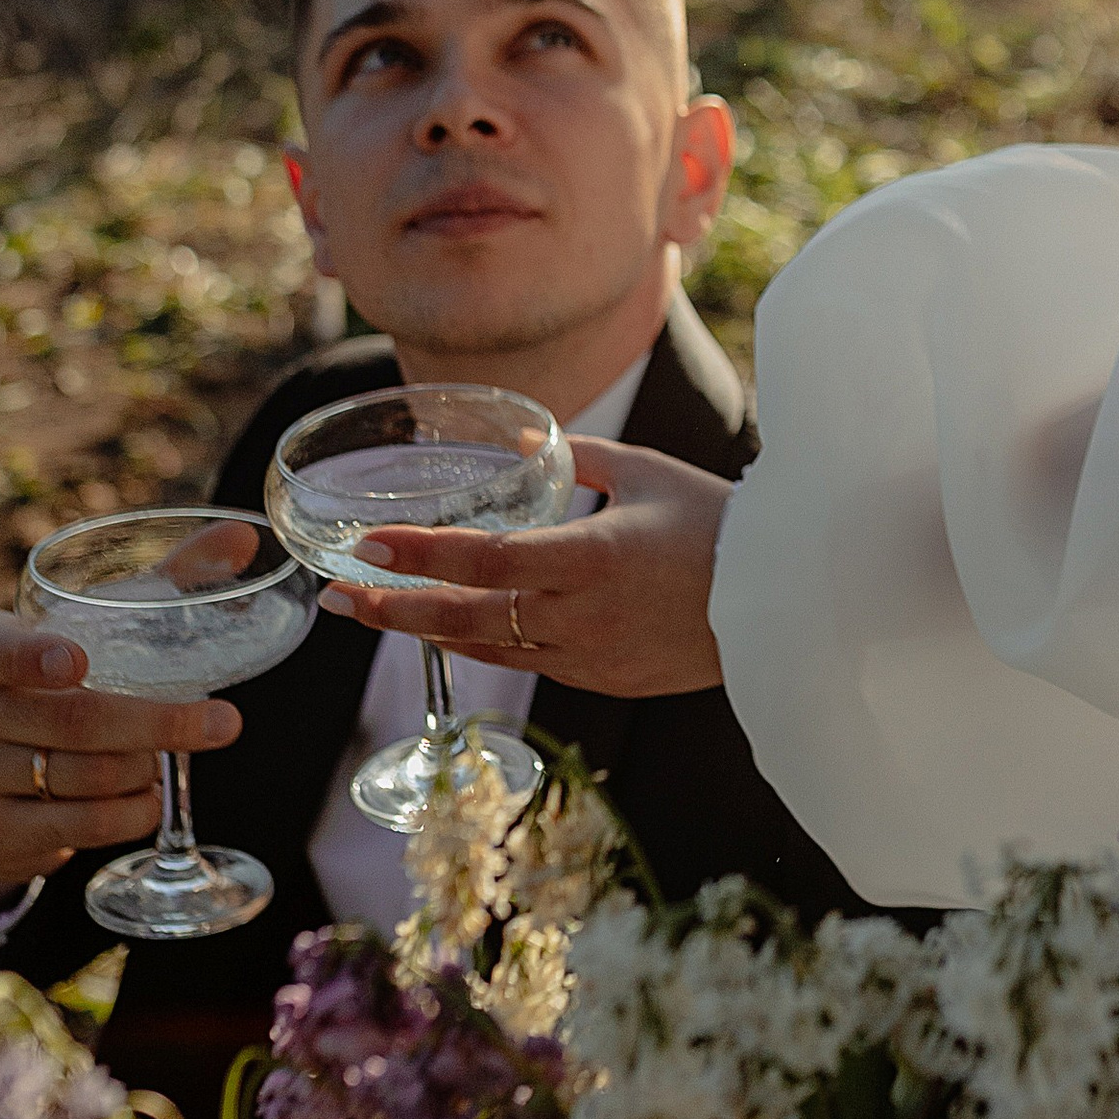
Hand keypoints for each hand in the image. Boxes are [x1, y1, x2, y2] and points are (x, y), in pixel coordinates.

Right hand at [0, 608, 243, 909]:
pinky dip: (129, 814)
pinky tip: (149, 797)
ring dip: (146, 768)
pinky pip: (78, 828)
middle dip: (159, 723)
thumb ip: (167, 578)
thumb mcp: (94, 624)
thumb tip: (242, 537)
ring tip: (169, 756)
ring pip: (83, 777)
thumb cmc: (58, 677)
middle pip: (71, 721)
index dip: (33, 657)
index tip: (79, 661)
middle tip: (224, 723)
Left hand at [320, 438, 731, 700]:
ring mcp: (589, 656)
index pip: (483, 559)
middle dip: (393, 608)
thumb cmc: (715, 525)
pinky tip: (453, 629)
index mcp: (591, 559)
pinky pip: (527, 664)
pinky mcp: (602, 680)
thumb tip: (529, 438)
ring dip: (427, 631)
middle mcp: (581, 616)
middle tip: (338, 598)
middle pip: (466, 619)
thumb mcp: (645, 473)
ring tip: (375, 613)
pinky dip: (484, 644)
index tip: (366, 546)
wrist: (780, 601)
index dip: (418, 554)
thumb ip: (578, 456)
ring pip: (487, 650)